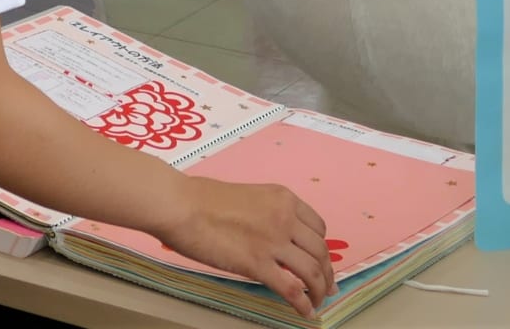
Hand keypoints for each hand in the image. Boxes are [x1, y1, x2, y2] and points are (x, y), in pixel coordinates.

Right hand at [162, 175, 335, 318]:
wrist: (182, 206)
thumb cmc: (202, 199)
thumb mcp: (248, 196)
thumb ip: (266, 214)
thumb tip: (270, 236)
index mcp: (283, 198)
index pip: (318, 227)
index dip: (321, 248)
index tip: (320, 260)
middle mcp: (285, 218)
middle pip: (321, 251)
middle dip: (327, 273)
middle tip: (327, 287)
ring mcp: (273, 242)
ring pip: (313, 272)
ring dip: (320, 291)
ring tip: (318, 302)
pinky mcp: (258, 265)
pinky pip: (291, 289)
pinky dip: (303, 304)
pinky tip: (306, 312)